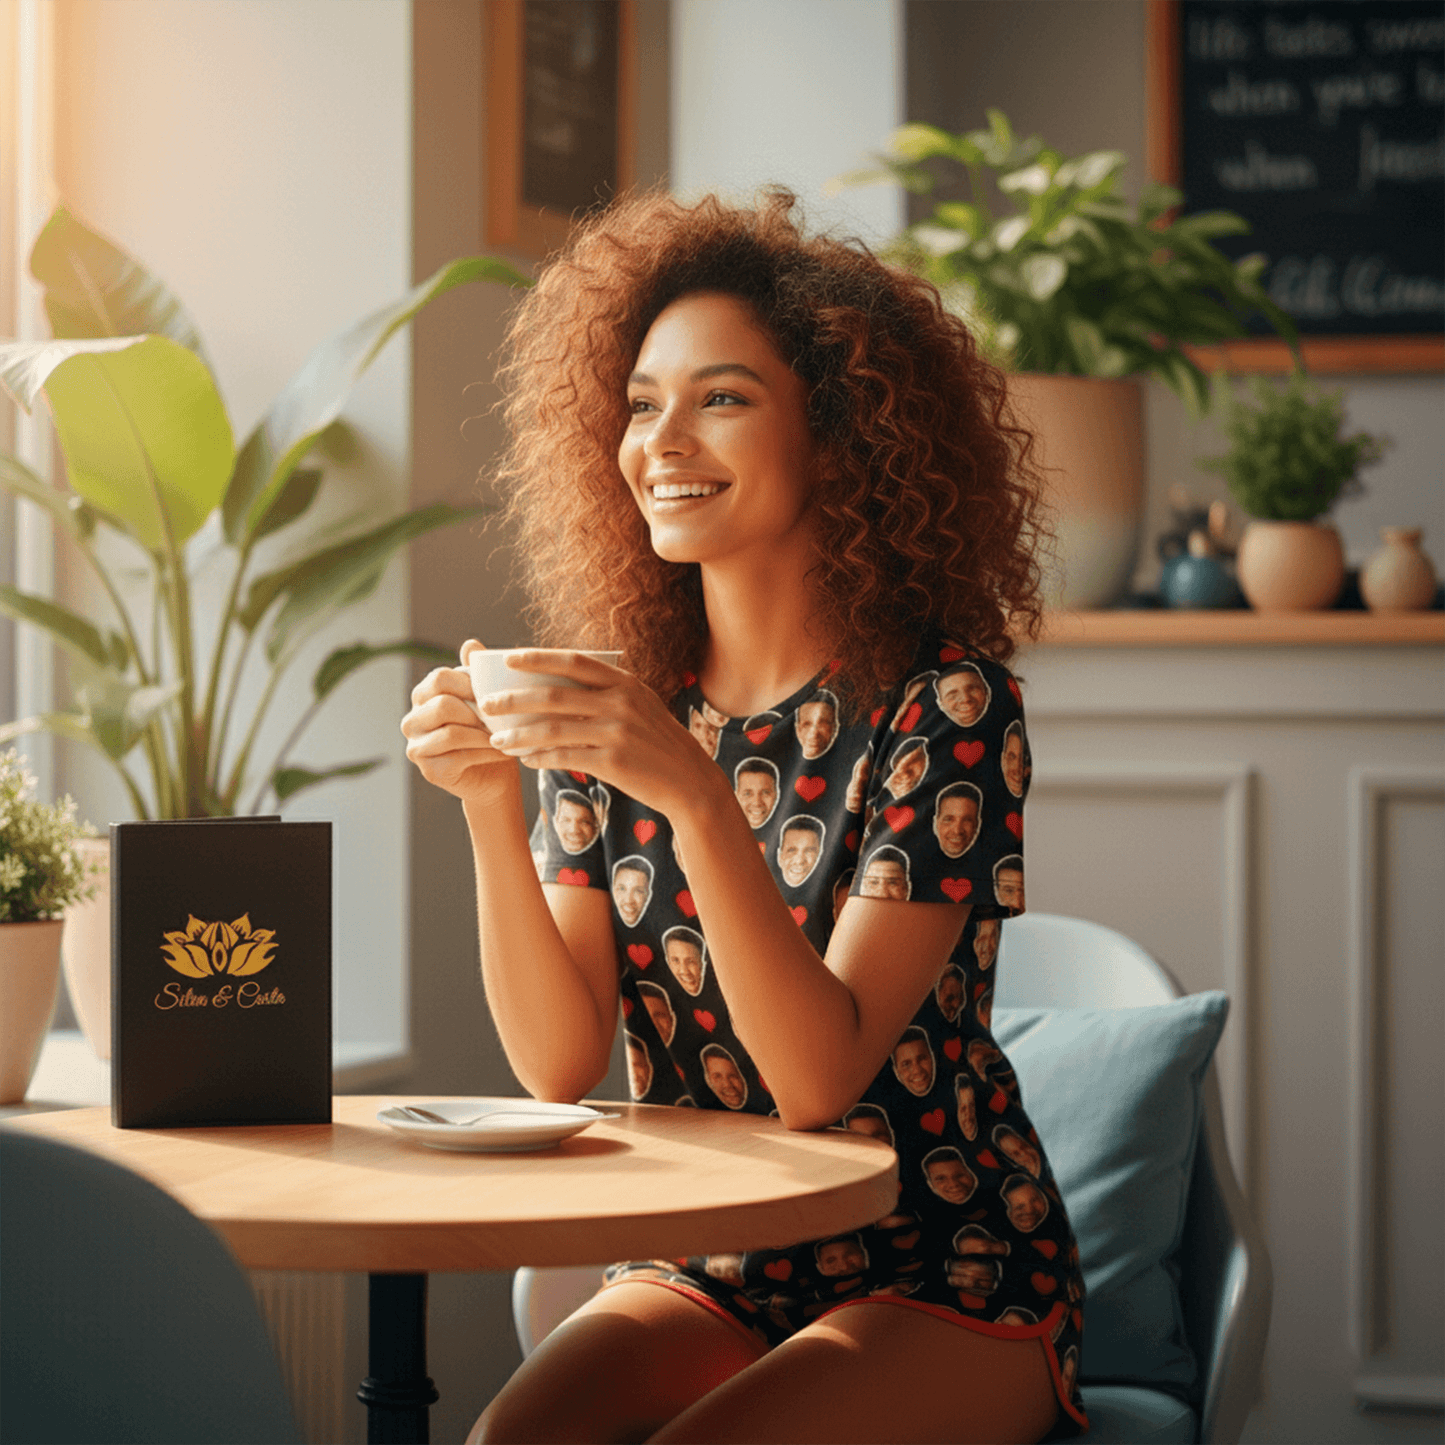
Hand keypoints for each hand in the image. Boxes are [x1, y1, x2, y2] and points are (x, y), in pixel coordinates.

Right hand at [401, 641, 517, 804]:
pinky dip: (486, 753)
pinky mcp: (429, 771)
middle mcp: (412, 720)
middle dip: (477, 712)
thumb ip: (476, 672)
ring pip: (452, 733)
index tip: (494, 692)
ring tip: (504, 734)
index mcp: (422, 696)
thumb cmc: (489, 730)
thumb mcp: (484, 698)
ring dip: (484, 734)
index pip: (439, 678)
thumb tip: (471, 644)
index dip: (470, 683)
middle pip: (443, 705)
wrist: (495, 772)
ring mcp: (416, 747)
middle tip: (500, 718)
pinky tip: (502, 751)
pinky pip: (460, 757)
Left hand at [479, 649, 720, 819]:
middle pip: (554, 695)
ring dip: (519, 734)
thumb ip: (608, 693)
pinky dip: (540, 757)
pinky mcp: (612, 761)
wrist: (688, 780)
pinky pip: (564, 757)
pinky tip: (526, 759)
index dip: (539, 657)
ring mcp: (617, 732)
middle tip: (487, 704)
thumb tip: (559, 686)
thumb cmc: (657, 742)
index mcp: (625, 683)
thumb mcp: (640, 706)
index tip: (510, 658)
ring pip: (553, 728)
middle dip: (514, 699)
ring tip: (497, 740)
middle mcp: (620, 703)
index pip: (574, 662)